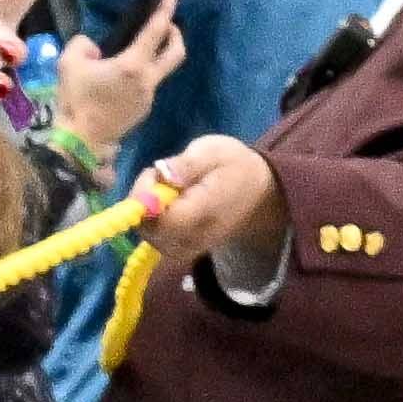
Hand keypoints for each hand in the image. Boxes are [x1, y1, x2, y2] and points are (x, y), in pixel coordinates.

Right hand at [39, 0, 191, 169]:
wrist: (79, 142)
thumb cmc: (75, 100)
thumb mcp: (69, 63)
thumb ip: (83, 44)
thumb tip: (96, 48)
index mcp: (133, 65)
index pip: (156, 31)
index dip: (165, 9)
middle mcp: (148, 80)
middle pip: (176, 52)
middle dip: (174, 34)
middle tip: (164, 24)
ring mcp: (148, 97)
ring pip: (162, 70)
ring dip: (156, 55)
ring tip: (134, 50)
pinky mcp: (143, 110)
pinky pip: (148, 84)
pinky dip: (142, 73)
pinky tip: (121, 75)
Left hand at [127, 139, 288, 281]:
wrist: (259, 192)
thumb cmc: (234, 166)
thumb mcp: (214, 151)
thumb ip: (188, 163)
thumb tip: (163, 174)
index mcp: (206, 210)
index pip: (166, 220)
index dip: (146, 200)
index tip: (154, 173)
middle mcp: (197, 237)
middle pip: (152, 233)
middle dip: (143, 204)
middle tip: (157, 176)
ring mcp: (191, 247)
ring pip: (151, 238)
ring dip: (146, 212)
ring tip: (163, 188)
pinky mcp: (186, 250)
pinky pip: (159, 241)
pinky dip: (153, 222)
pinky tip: (165, 204)